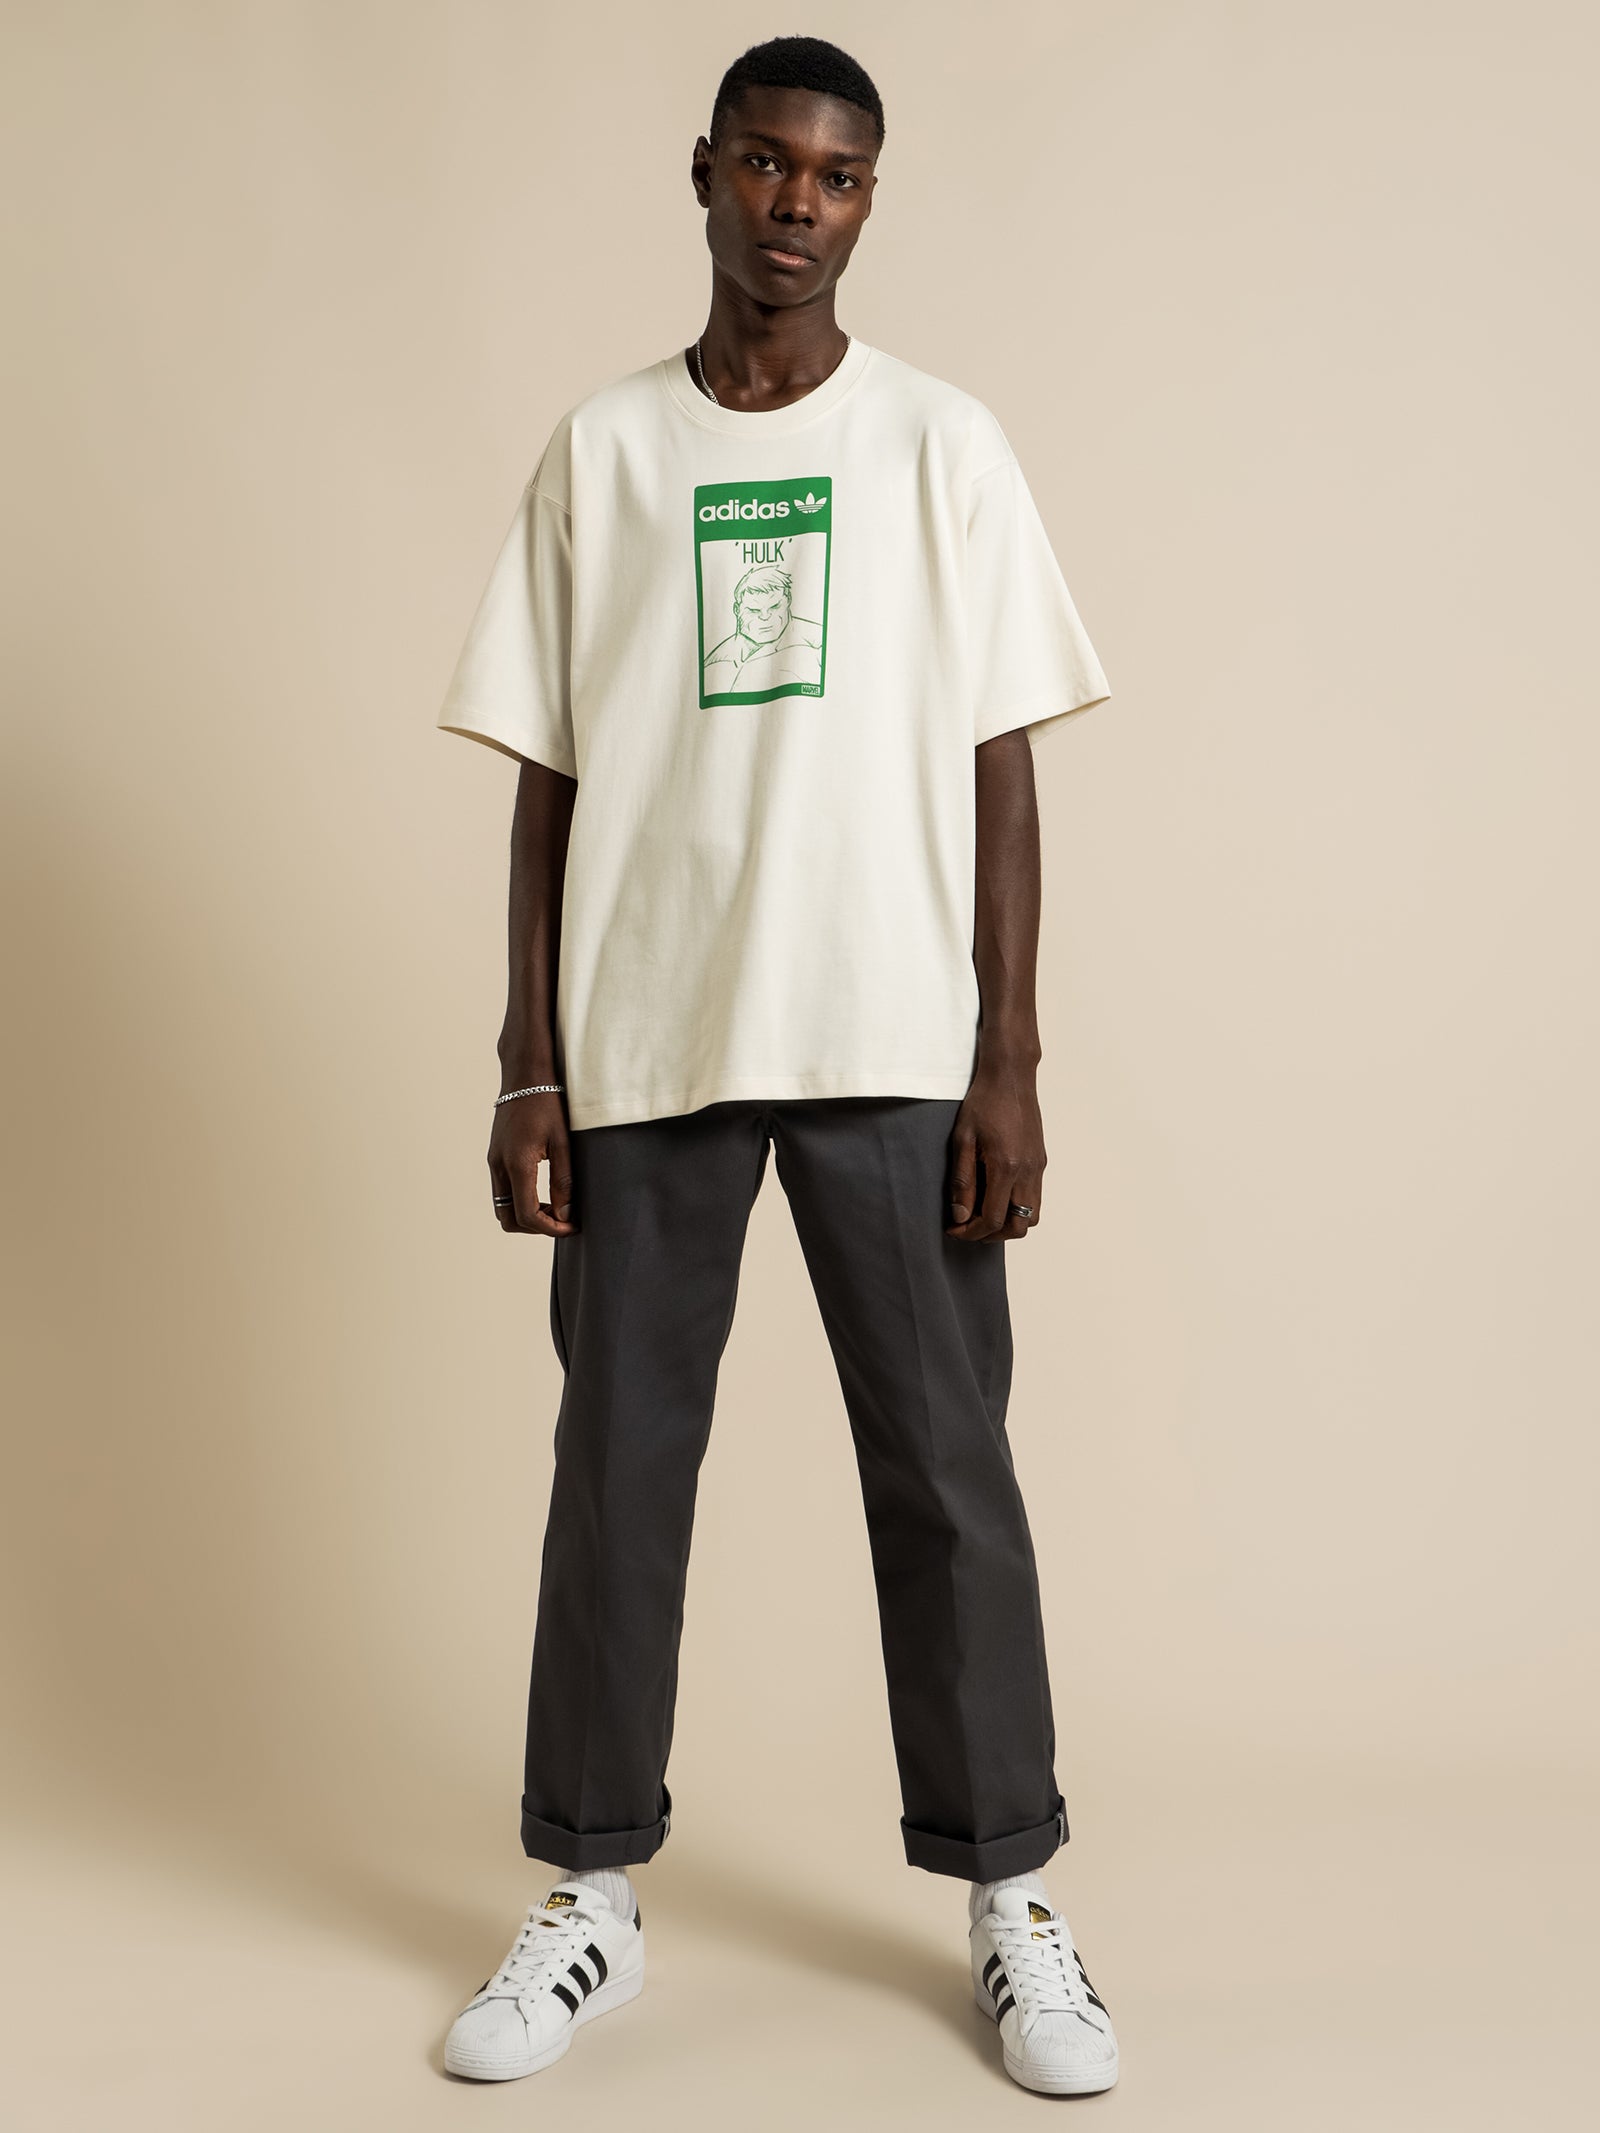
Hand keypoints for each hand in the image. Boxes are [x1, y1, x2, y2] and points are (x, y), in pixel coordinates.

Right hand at [488, 1093, 576, 1236]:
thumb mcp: (563, 1142)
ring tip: (555, 1206)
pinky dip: (520, 1201)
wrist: (525, 1074)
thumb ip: (563, 1181)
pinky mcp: (494, 1156)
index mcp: (516, 1163)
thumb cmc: (547, 1102)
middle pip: (508, 1218)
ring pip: (502, 1206)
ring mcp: (493, 1161)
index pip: (527, 1215)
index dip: (550, 1228)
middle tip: (562, 1220)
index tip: (572, 1227)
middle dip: (536, 1227)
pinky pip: (502, 1191)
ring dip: (526, 1215)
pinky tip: (542, 1192)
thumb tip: (565, 1215)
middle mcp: (498, 1166)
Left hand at [946, 1062, 1044, 1242]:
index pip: (993, 1219)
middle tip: (968, 1227)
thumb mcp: (962, 1140)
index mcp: (1006, 1167)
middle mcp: (1028, 1172)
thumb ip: (962, 1181)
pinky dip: (1017, 1208)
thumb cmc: (983, 1103)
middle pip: (1018, 1226)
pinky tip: (996, 1197)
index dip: (971, 1232)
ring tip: (982, 1215)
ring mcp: (1038, 1168)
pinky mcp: (1041, 1162)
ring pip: (1031, 1216)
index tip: (953, 1229)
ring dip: (1007, 1224)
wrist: (1011, 1077)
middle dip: (991, 1235)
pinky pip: (1035, 1199)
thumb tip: (960, 1215)